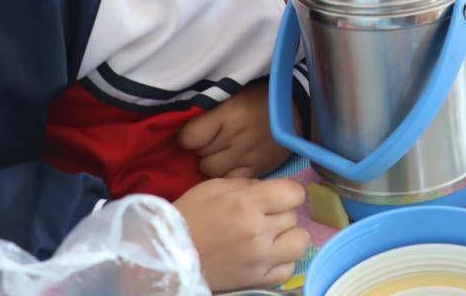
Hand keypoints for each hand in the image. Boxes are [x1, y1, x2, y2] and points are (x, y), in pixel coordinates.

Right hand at [174, 177, 309, 291]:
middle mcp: (257, 232)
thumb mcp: (213, 187)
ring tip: (270, 235)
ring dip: (288, 236)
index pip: (294, 193)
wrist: (165, 256)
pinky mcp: (257, 280)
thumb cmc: (188, 217)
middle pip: (293, 215)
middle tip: (261, 216)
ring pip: (300, 241)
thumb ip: (247, 184)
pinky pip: (288, 268)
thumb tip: (270, 188)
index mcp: (246, 204)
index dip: (287, 192)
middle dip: (281, 212)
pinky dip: (282, 261)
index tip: (276, 195)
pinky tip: (266, 254)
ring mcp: (259, 259)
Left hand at [178, 79, 291, 178]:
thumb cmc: (259, 98)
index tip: (194, 134)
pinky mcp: (258, 170)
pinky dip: (226, 174)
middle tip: (212, 141)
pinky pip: (228, 180)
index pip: (189, 137)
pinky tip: (232, 164)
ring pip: (210, 170)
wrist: (296, 110)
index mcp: (229, 114)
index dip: (187, 137)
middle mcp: (237, 138)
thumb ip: (209, 111)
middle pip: (199, 155)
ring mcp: (248, 156)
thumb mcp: (233, 95)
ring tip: (222, 153)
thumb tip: (182, 131)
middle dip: (201, 149)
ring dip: (211, 162)